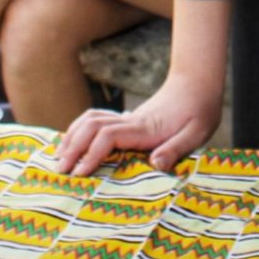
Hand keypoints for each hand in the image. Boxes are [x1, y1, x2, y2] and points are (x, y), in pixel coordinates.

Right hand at [56, 71, 221, 176]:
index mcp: (144, 127)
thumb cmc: (199, 111)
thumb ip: (176, 148)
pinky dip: (79, 129)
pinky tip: (73, 143)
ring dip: (72, 136)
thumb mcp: (196, 132)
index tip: (79, 173)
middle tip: (59, 171)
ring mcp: (127, 118)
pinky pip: (96, 120)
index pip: (108, 136)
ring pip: (90, 119)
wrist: (197, 85)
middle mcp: (130, 120)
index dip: (91, 154)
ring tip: (59, 158)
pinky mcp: (127, 119)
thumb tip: (156, 165)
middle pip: (91, 126)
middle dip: (73, 147)